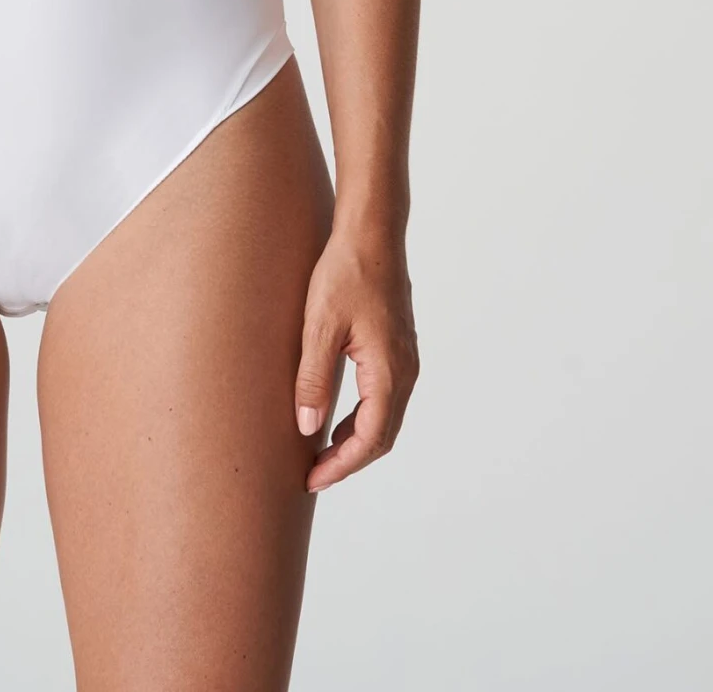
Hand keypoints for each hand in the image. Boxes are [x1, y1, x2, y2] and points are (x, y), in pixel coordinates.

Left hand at [294, 225, 417, 491]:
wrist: (371, 232)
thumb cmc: (346, 271)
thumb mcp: (319, 325)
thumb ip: (312, 378)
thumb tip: (307, 428)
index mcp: (389, 371)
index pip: (369, 438)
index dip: (341, 465)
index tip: (311, 480)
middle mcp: (405, 371)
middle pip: (382, 435)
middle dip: (348, 460)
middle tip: (312, 475)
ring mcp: (405, 360)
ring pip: (384, 417)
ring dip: (355, 439)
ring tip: (319, 452)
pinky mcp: (397, 348)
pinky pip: (384, 397)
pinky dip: (362, 417)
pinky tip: (336, 416)